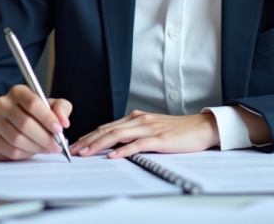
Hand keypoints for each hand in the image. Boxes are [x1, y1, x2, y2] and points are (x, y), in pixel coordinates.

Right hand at [0, 84, 71, 160]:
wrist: (10, 123)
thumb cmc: (34, 114)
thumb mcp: (50, 105)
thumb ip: (61, 108)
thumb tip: (63, 121)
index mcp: (18, 92)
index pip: (32, 103)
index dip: (47, 118)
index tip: (59, 129)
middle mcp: (2, 103)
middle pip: (25, 123)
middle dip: (45, 137)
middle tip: (57, 145)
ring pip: (18, 139)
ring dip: (37, 147)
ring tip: (47, 148)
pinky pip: (11, 151)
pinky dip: (26, 154)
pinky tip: (33, 150)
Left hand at [68, 110, 219, 159]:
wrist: (201, 128)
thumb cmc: (177, 131)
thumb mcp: (151, 129)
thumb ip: (133, 133)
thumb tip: (114, 145)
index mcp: (135, 117)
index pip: (106, 126)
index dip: (89, 135)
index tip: (75, 145)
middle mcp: (139, 119)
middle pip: (107, 129)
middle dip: (87, 140)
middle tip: (73, 151)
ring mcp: (149, 128)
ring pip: (117, 135)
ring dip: (98, 144)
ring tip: (85, 153)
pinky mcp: (159, 139)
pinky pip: (137, 144)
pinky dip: (123, 150)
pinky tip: (113, 156)